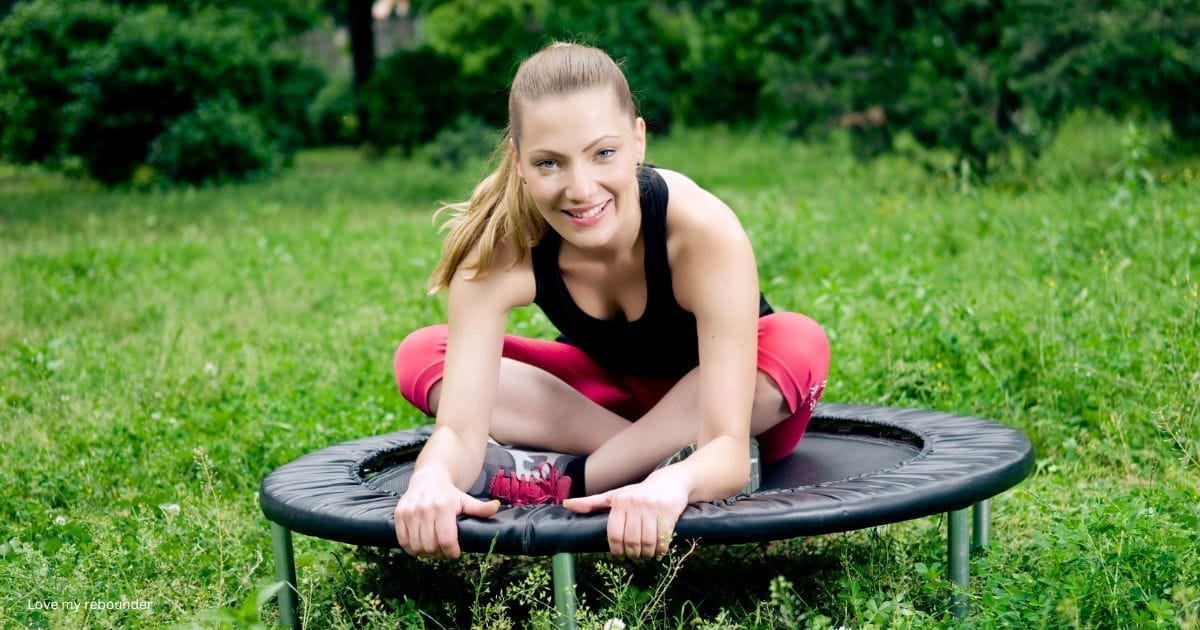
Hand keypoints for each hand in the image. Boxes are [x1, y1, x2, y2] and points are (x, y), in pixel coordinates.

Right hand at [394, 471, 499, 559]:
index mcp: (443, 507)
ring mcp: (410, 513)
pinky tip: (420, 546)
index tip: (455, 554)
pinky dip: (411, 548)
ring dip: (425, 553)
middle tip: (444, 552)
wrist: (427, 479)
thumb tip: (495, 507)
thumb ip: (479, 508)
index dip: (451, 552)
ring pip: (416, 546)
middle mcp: (425, 509)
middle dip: (439, 554)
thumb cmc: (448, 494)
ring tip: (433, 549)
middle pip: (430, 546)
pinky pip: (403, 541)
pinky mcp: (399, 515)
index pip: (446, 539)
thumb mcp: (465, 499)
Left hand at [563, 470, 688, 557]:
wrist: (670, 482)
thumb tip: (566, 504)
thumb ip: (591, 502)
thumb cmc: (639, 492)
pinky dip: (660, 550)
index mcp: (620, 501)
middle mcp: (635, 504)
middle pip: (631, 541)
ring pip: (647, 543)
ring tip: (646, 553)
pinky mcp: (669, 514)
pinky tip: (658, 550)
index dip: (616, 549)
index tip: (620, 554)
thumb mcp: (615, 496)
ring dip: (646, 554)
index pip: (614, 534)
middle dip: (632, 553)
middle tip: (634, 554)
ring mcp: (653, 509)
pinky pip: (662, 540)